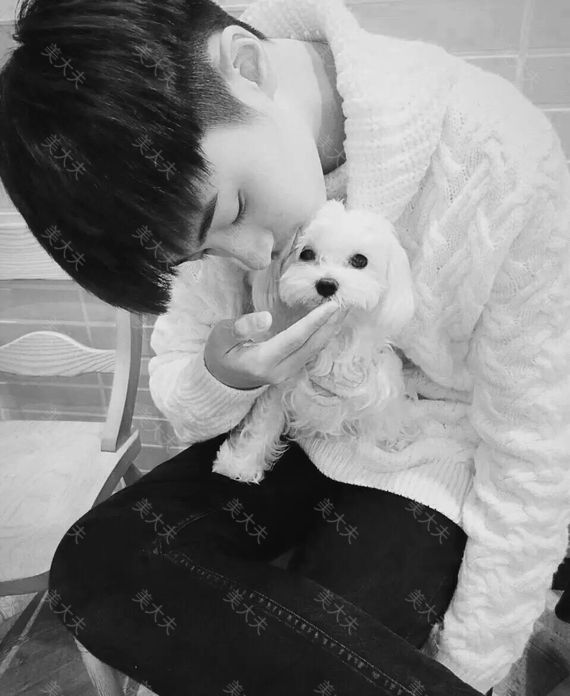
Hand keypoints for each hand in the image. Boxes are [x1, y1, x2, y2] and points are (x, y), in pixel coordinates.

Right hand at [204, 302, 348, 389]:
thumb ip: (241, 327)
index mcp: (263, 361)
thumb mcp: (221, 338)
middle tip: (348, 301)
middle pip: (312, 345)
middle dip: (331, 324)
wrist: (221, 381)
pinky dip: (323, 335)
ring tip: (344, 309)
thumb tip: (266, 317)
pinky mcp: (291, 370)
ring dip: (330, 329)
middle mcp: (280, 370)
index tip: (332, 305)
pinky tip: (330, 322)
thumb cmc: (219, 355)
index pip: (295, 339)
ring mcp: (287, 373)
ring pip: (315, 350)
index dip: (315, 321)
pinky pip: (311, 351)